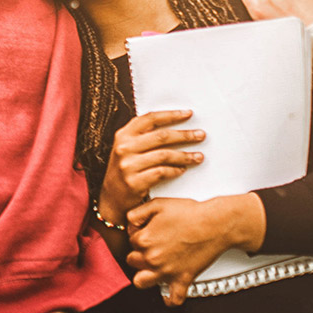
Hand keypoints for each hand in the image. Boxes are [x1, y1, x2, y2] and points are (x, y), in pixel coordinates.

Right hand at [100, 110, 204, 227]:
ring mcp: (128, 165)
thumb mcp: (128, 149)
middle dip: (184, 135)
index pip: (149, 119)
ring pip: (164, 155)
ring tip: (198, 157)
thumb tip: (173, 124)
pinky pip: (161, 172)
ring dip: (185, 156)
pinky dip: (175, 170)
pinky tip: (182, 170)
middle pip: (161, 136)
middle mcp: (124, 148)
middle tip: (201, 135)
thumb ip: (143, 137)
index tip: (188, 114)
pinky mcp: (134, 182)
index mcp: (123, 135)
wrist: (112, 198)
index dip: (170, 115)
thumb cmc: (126, 170)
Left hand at [125, 194, 263, 305]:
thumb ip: (136, 213)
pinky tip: (169, 291)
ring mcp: (167, 271)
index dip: (139, 235)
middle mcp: (152, 258)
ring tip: (152, 268)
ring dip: (145, 276)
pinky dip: (170, 299)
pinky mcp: (182, 280)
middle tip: (153, 247)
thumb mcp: (157, 204)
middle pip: (133, 261)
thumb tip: (130, 225)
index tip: (149, 232)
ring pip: (141, 282)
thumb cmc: (191, 214)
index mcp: (145, 239)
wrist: (216, 224)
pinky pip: (173, 298)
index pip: (131, 241)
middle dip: (140, 254)